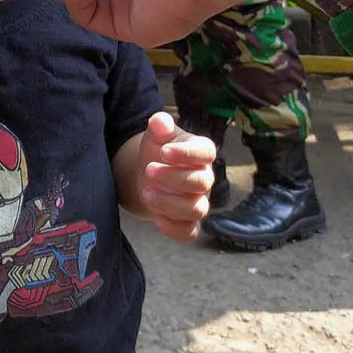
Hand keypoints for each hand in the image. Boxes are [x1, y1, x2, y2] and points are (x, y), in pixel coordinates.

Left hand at [137, 112, 215, 240]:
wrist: (150, 173)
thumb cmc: (158, 150)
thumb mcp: (156, 135)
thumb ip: (159, 126)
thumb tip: (160, 120)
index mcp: (200, 153)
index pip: (206, 152)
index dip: (188, 153)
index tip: (164, 151)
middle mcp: (204, 178)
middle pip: (200, 182)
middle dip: (174, 177)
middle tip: (148, 169)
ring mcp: (198, 201)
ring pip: (196, 209)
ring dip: (170, 203)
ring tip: (146, 192)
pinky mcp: (187, 221)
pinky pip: (189, 232)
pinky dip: (174, 229)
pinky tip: (156, 217)